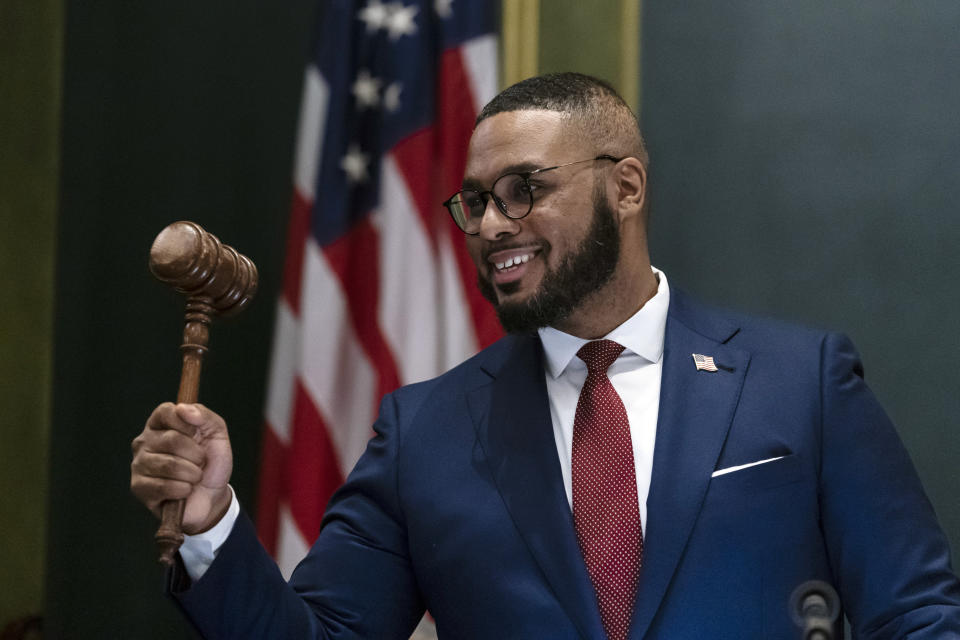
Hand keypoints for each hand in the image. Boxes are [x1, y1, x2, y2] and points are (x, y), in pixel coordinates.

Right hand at [131, 403, 233, 533]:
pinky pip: (163, 486)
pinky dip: (183, 489)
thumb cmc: (211, 463)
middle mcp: (144, 441)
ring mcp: (139, 464)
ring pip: (168, 465)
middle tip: (201, 462)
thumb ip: (204, 416)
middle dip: (196, 454)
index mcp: (161, 424)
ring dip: (192, 474)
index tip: (198, 435)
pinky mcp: (138, 487)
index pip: (166, 412)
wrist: (212, 495)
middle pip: (171, 440)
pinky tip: (185, 490)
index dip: (187, 424)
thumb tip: (183, 408)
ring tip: (194, 477)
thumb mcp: (217, 434)